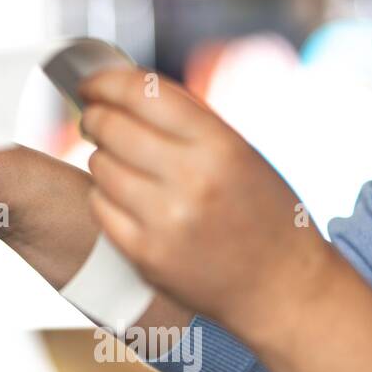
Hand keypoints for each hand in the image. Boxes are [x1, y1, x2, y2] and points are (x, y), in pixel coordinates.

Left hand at [78, 67, 336, 336]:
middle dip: (95, 117)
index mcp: (220, 145)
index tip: (90, 83)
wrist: (282, 289)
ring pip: (99, 166)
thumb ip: (186, 119)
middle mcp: (191, 180)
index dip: (105, 82)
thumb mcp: (240, 153)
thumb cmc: (261, 212)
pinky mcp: (145, 254)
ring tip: (122, 163)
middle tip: (94, 119)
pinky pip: (99, 206)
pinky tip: (122, 196)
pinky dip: (104, 195)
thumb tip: (123, 87)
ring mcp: (165, 220)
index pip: (142, 93)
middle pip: (111, 127)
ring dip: (102, 158)